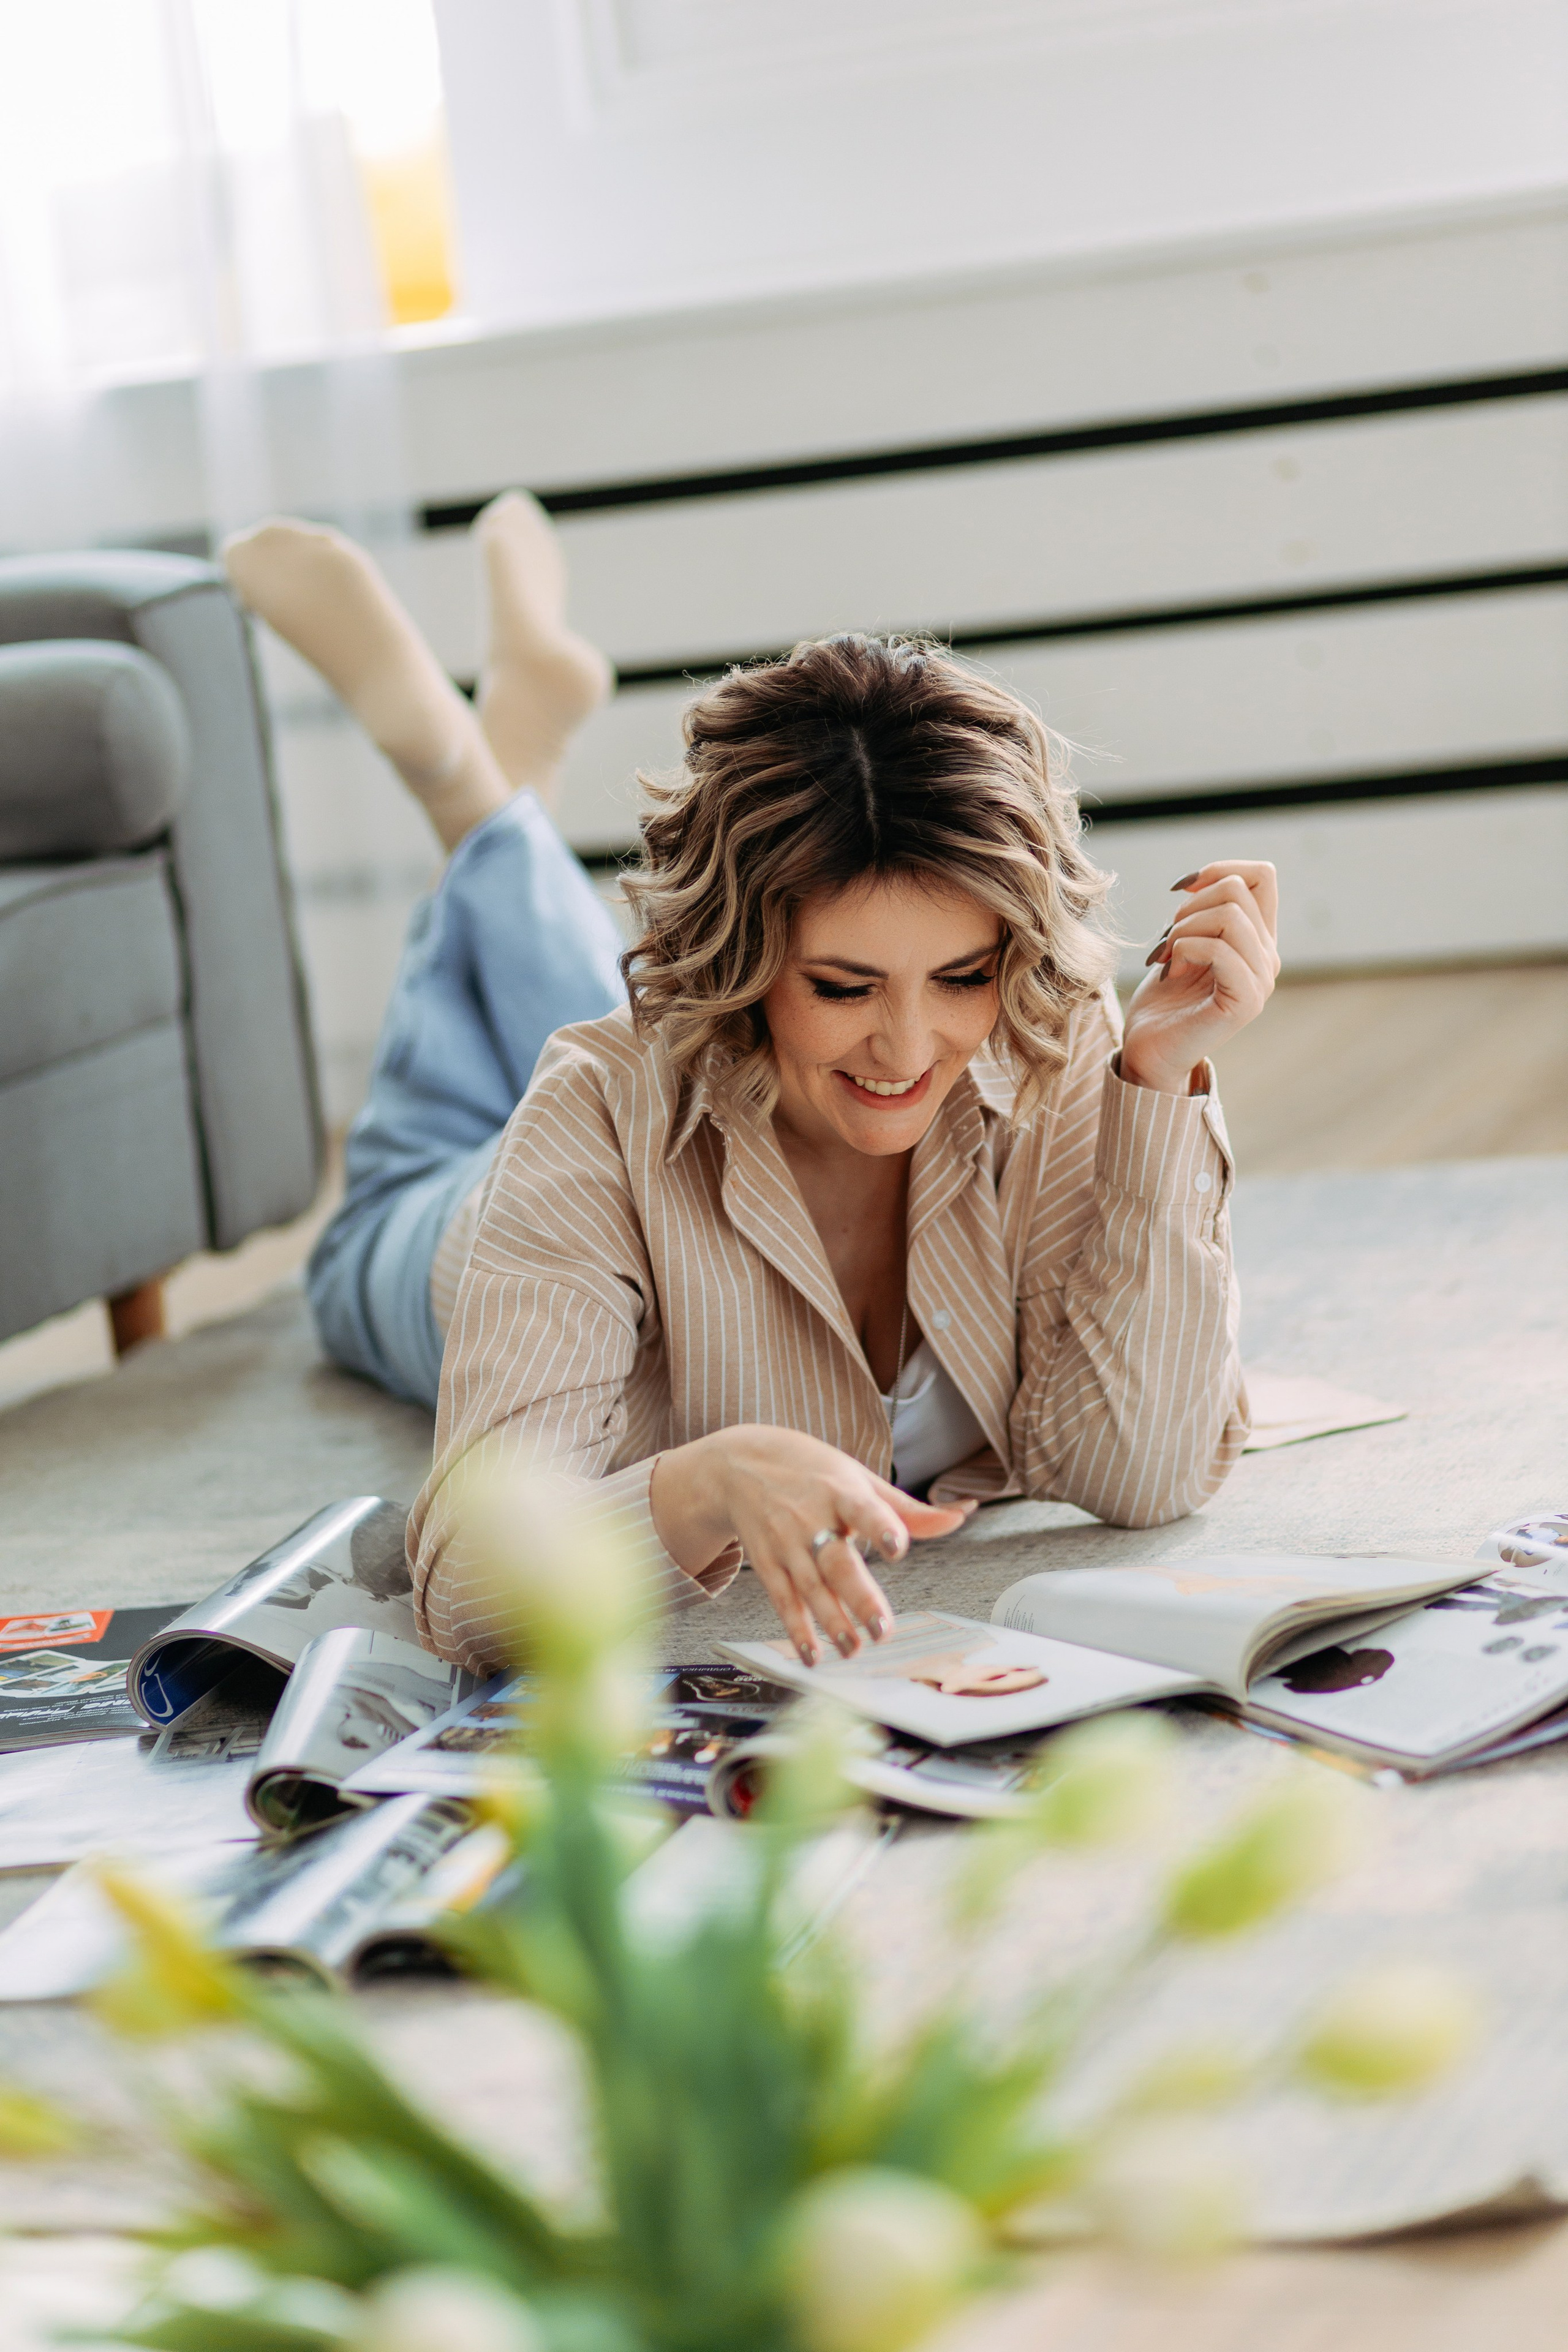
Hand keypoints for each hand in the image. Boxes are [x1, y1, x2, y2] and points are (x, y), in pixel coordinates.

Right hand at [649, 1424, 972, 1663]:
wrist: (739, 1464)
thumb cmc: (812, 1471)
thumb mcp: (858, 1478)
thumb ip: (907, 1508)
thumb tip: (962, 1515)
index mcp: (841, 1491)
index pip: (863, 1509)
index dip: (880, 1527)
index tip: (897, 1547)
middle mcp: (811, 1518)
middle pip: (836, 1561)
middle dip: (858, 1597)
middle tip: (881, 1630)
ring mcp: (785, 1543)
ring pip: (810, 1587)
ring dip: (832, 1622)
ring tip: (853, 1650)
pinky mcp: (766, 1562)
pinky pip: (782, 1599)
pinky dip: (796, 1629)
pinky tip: (812, 1655)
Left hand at [1120, 860, 1279, 1093]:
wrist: (1150, 1050)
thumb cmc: (1163, 998)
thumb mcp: (1183, 941)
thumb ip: (1203, 912)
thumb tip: (1200, 880)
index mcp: (1257, 939)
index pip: (1263, 875)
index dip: (1220, 869)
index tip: (1182, 889)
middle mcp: (1267, 957)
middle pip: (1238, 890)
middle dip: (1190, 905)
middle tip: (1167, 940)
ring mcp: (1261, 981)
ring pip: (1230, 916)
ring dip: (1184, 929)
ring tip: (1167, 957)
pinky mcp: (1246, 1002)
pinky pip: (1220, 950)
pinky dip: (1186, 949)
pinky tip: (1172, 971)